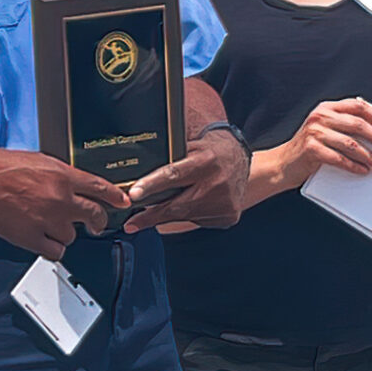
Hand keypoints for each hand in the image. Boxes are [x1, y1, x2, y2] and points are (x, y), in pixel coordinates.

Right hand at [0, 148, 129, 258]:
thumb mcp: (38, 161)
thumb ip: (61, 175)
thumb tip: (76, 186)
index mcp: (62, 175)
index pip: (100, 188)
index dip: (114, 197)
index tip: (122, 203)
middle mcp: (59, 198)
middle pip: (94, 215)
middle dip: (97, 222)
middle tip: (94, 225)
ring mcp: (46, 219)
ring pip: (72, 236)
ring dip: (63, 232)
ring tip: (47, 224)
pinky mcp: (30, 237)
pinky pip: (55, 251)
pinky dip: (50, 247)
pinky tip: (42, 238)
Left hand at [124, 131, 249, 232]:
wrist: (240, 160)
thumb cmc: (211, 152)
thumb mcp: (192, 147)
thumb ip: (170, 160)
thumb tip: (138, 174)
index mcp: (206, 162)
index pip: (174, 175)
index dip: (152, 186)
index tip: (134, 194)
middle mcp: (217, 183)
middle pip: (177, 206)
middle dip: (151, 216)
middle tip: (131, 223)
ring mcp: (224, 203)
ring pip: (186, 216)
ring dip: (171, 215)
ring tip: (166, 207)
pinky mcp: (228, 216)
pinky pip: (198, 221)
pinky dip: (190, 215)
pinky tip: (194, 205)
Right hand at [276, 99, 371, 188]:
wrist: (282, 164)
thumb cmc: (307, 148)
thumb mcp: (323, 128)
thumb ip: (342, 122)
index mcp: (326, 108)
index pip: (358, 106)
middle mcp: (320, 117)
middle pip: (358, 125)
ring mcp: (315, 133)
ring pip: (352, 144)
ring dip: (370, 156)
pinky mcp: (312, 150)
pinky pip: (340, 159)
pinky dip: (354, 166)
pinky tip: (363, 170)